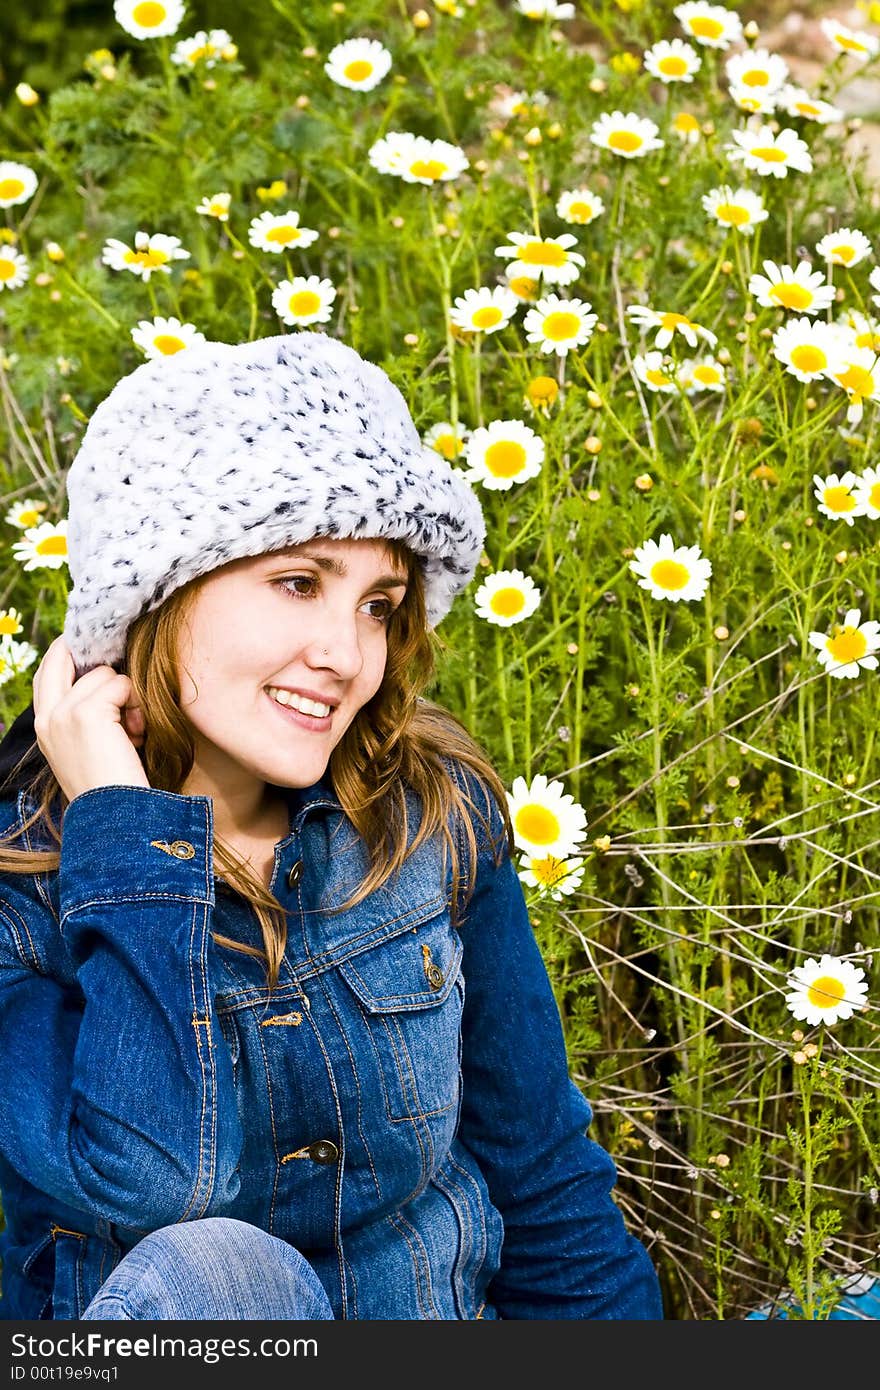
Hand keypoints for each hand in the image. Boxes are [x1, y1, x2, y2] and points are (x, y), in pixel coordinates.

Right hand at [32, 635, 149, 802]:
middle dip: (95, 656)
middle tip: (119, 671)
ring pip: (105, 673)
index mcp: (43, 726)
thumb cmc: (112, 786)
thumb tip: (108, 675)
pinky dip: (137, 706)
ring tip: (132, 732)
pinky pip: (122, 684)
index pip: (48, 672)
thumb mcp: (86, 747)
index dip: (69, 655)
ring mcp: (63, 713)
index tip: (97, 653)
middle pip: (63, 656)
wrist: (114, 818)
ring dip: (127, 697)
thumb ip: (83, 715)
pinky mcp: (86, 712)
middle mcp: (47, 717)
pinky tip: (137, 735)